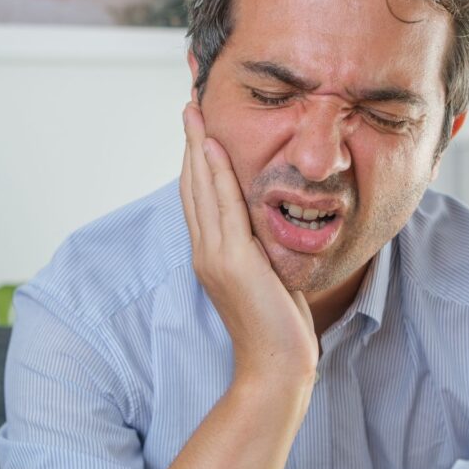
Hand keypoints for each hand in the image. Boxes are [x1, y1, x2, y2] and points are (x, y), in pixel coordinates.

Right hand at [179, 103, 318, 386]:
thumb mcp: (268, 274)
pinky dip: (216, 174)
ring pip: (201, 189)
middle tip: (190, 103)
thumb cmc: (278, 324)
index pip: (199, 197)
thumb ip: (261, 247)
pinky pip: (223, 207)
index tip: (198, 126)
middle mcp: (206, 251)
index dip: (196, 159)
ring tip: (194, 111)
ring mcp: (215, 256)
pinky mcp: (232, 261)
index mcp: (212, 254)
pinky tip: (213, 147)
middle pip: (192, 185)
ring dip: (197, 147)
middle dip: (190, 142)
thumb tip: (268, 221)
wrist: (275, 365)